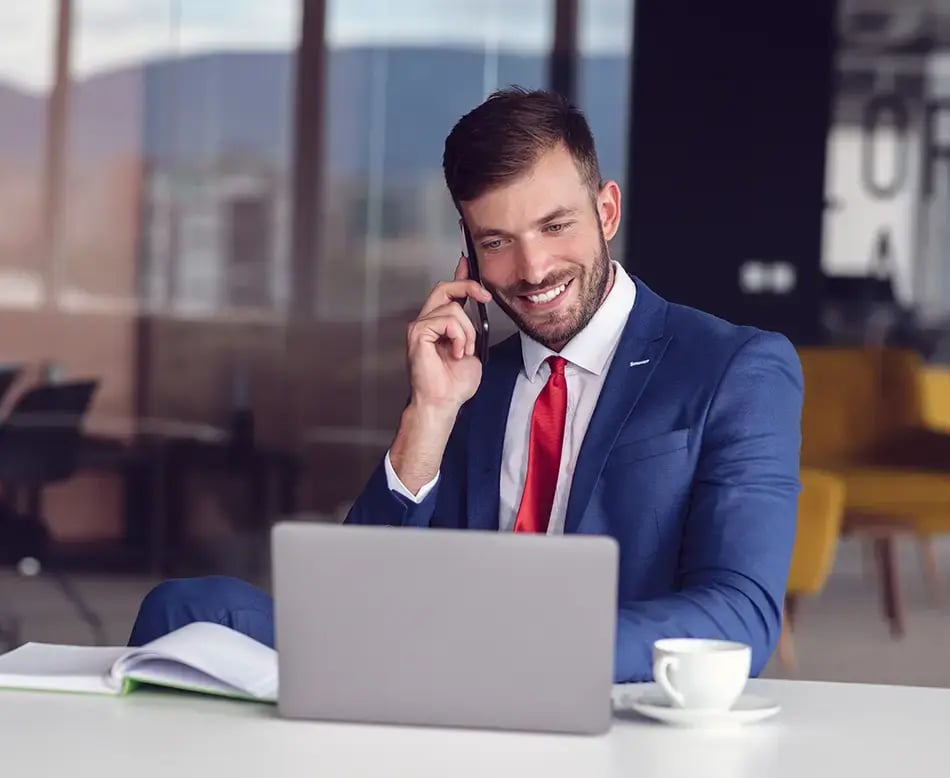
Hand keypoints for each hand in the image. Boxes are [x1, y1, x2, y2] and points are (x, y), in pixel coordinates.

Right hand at [406, 256, 491, 412]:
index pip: (448, 294)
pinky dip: (458, 336)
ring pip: (452, 308)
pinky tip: (455, 352)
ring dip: (467, 331)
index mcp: (440, 326)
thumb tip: (478, 309)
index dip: (458, 277)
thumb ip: (471, 328)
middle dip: (467, 286)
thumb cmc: (454, 384)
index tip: (466, 263)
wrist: (444, 401)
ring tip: (464, 351)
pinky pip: (446, 320)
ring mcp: (419, 327)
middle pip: (444, 288)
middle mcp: (427, 322)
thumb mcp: (472, 348)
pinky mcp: (418, 333)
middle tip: (484, 297)